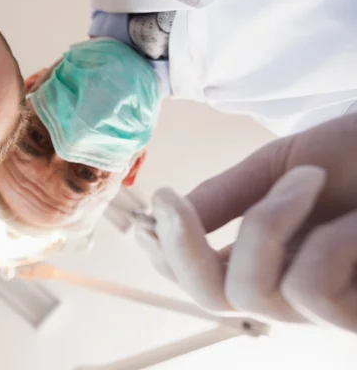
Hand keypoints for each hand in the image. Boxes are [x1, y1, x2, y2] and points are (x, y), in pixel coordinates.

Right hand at [136, 112, 356, 332]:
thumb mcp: (282, 164)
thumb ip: (228, 194)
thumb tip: (169, 212)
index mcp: (265, 256)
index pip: (199, 273)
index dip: (162, 255)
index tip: (144, 216)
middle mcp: (287, 288)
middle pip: (209, 296)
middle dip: (181, 247)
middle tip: (170, 200)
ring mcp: (324, 308)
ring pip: (251, 292)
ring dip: (269, 222)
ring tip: (312, 179)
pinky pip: (310, 288)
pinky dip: (327, 241)